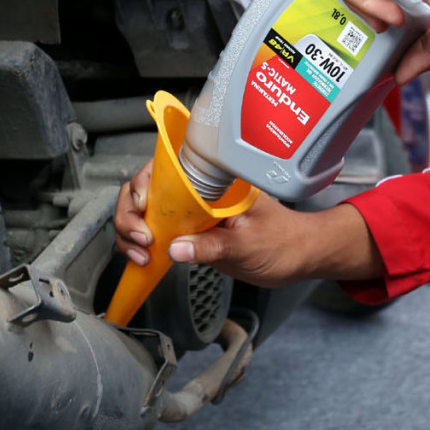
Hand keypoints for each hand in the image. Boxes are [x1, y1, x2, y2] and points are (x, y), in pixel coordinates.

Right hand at [113, 160, 383, 287]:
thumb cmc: (283, 241)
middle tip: (142, 241)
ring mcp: (189, 212)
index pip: (165, 169)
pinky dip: (140, 245)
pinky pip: (155, 233)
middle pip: (145, 189)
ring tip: (141, 257)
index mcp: (212, 181)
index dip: (144, 186)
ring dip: (130, 232)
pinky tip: (142, 260)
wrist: (299, 257)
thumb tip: (174, 249)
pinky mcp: (189, 233)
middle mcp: (195, 191)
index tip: (144, 210)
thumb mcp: (248, 245)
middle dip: (131, 213)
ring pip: (144, 212)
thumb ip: (212, 247)